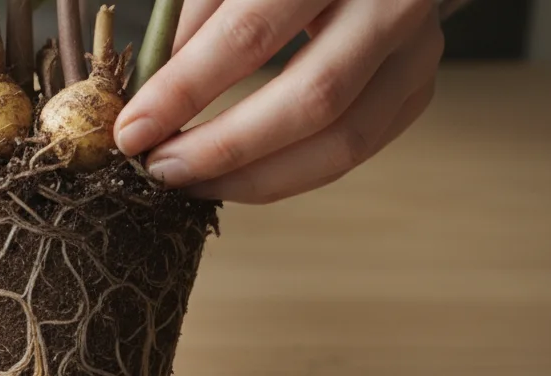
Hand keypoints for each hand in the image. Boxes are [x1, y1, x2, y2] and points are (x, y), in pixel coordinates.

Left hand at [114, 0, 444, 202]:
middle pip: (311, 100)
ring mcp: (418, 49)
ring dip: (256, 178)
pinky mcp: (418, 85)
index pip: (250, 36)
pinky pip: (355, 150)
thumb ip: (194, 20)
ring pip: (343, 142)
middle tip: (161, 170)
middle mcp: (391, 3)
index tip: (132, 131)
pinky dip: (290, 173)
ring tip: (191, 182)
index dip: (184, 91)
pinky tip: (238, 176)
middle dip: (223, 149)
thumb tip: (149, 103)